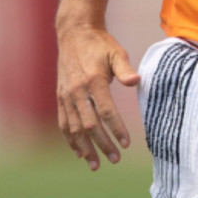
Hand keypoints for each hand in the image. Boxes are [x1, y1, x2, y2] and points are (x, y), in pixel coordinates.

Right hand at [56, 25, 139, 170]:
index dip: (116, 128)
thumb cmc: (100, 44)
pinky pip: (63, 122)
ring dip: (85, 147)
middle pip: (90, 124)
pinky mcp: (61, 97)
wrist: (74, 33)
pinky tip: (79, 152)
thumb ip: (125, 69)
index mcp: (94, 80)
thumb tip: (137, 82)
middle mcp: (78, 90)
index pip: (106, 111)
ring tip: (96, 164)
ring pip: (74, 128)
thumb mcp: (116, 52)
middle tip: (115, 159)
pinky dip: (70, 139)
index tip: (127, 143)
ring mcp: (67, 95)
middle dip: (102, 144)